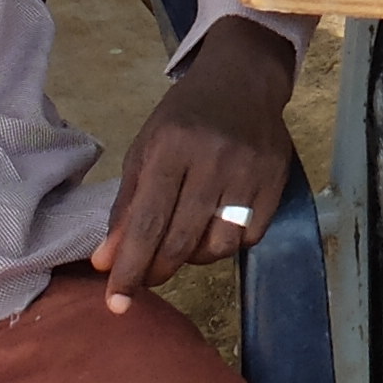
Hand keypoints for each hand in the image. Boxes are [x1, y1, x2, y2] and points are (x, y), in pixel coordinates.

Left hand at [93, 16, 298, 309]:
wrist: (244, 78)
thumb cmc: (184, 115)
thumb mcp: (145, 149)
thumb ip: (126, 207)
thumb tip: (106, 263)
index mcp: (171, 147)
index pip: (146, 222)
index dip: (129, 267)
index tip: (115, 303)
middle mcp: (213, 159)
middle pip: (181, 240)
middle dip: (157, 270)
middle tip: (146, 278)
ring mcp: (249, 170)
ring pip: (219, 246)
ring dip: (195, 258)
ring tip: (184, 243)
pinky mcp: (276, 180)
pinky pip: (250, 237)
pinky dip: (229, 244)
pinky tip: (217, 227)